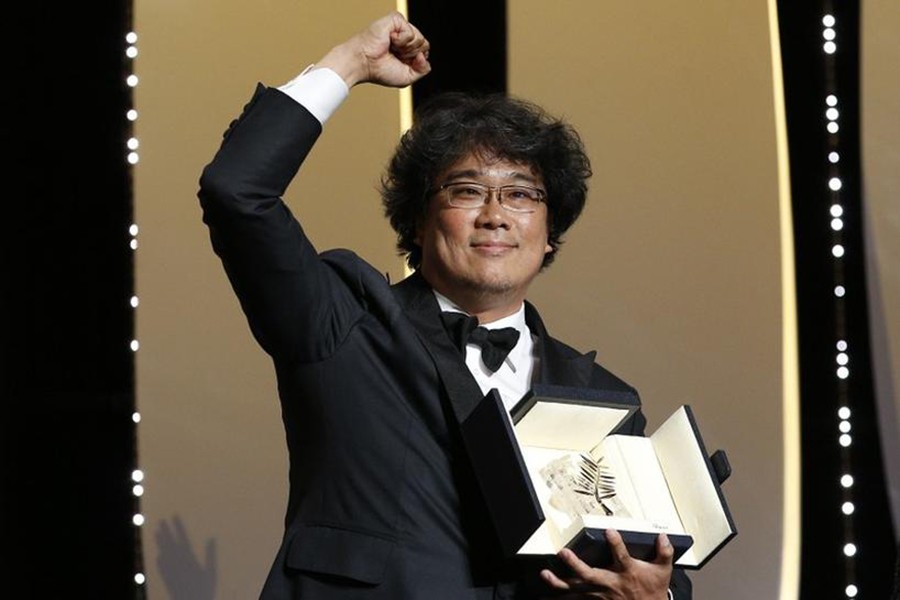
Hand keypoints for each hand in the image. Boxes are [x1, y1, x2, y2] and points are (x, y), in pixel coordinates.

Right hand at [316, 11, 430, 87]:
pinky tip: (390, 40)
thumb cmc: (379, 70)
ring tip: (391, 48)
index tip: (401, 63)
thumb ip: (423, 70)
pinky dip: (401, 41)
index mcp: (406, 49)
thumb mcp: (407, 77)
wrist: (363, 63)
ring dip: (406, 49)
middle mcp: (404, 37)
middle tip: (395, 56)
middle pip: (425, 45)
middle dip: (412, 55)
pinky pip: (410, 32)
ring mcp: (400, 28)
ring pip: (420, 39)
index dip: (416, 61)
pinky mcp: (395, 20)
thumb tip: (425, 56)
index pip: (425, 52)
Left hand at [539, 530, 673, 598]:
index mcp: (627, 572)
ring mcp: (600, 594)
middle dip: (575, 564)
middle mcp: (611, 583)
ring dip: (560, 582)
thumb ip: (664, 553)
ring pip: (577, 589)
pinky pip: (575, 599)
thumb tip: (663, 536)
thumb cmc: (653, 589)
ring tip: (545, 574)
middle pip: (590, 574)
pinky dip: (561, 597)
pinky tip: (546, 596)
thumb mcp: (663, 571)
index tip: (608, 531)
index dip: (615, 543)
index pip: (621, 555)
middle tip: (563, 553)